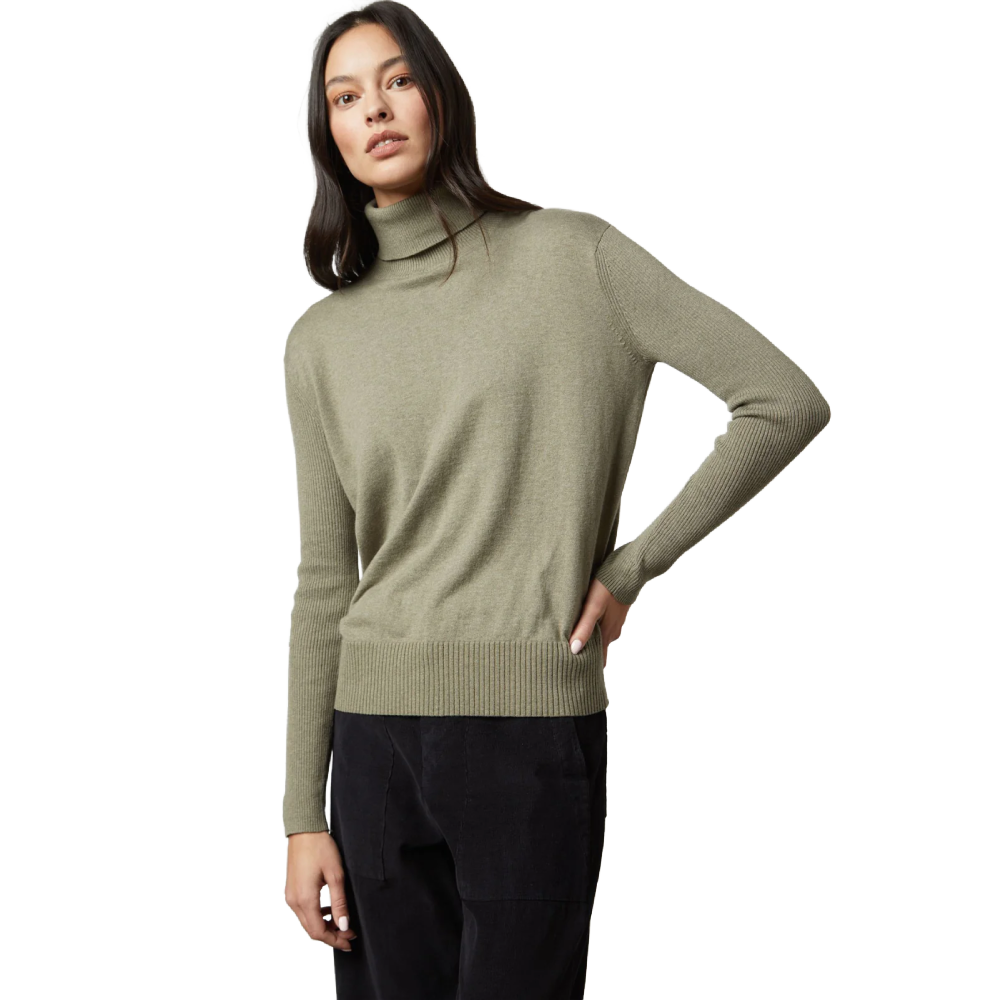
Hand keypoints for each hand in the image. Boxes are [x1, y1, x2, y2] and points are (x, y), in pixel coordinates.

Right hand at [285, 831, 358, 950]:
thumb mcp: (336, 875)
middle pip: (312, 930)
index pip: (318, 932)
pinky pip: (303, 911)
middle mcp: (294, 901)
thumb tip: (343, 925)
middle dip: (331, 935)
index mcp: (304, 900)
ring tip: (343, 922)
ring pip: (307, 922)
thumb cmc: (320, 848)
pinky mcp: (291, 890)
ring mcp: (290, 896)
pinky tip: (329, 910)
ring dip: (324, 926)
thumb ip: (339, 902)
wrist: (304, 830)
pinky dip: (317, 915)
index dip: (335, 940)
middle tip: (350, 934)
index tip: (350, 939)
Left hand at [570, 577, 630, 666]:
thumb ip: (584, 628)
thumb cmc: (607, 588)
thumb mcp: (593, 608)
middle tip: (570, 659)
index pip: (599, 661)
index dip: (588, 668)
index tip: (575, 673)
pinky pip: (603, 625)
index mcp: (607, 635)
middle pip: (599, 650)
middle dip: (586, 655)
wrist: (627, 570)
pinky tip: (584, 622)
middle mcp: (613, 632)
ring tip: (573, 639)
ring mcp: (615, 622)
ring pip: (601, 637)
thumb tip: (574, 650)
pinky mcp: (615, 612)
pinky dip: (594, 628)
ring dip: (589, 640)